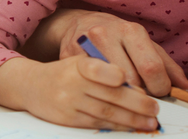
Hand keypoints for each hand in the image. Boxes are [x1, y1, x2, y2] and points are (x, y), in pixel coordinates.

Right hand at [0, 55, 160, 130]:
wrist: (32, 85)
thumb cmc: (67, 72)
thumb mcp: (81, 60)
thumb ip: (106, 67)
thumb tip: (136, 84)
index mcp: (78, 63)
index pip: (95, 68)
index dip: (112, 74)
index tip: (127, 78)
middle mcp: (72, 81)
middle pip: (109, 95)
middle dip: (136, 104)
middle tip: (155, 109)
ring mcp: (69, 101)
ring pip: (106, 113)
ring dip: (132, 119)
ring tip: (150, 122)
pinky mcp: (68, 118)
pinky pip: (97, 123)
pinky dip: (117, 126)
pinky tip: (130, 126)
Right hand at [52, 10, 187, 95]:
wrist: (77, 25)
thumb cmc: (116, 37)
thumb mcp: (144, 44)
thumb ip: (167, 66)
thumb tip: (186, 89)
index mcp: (129, 30)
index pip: (151, 67)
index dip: (160, 88)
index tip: (160, 94)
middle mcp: (105, 35)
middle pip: (130, 81)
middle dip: (141, 96)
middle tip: (145, 100)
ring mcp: (84, 47)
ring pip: (110, 89)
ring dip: (123, 102)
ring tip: (129, 100)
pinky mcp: (68, 60)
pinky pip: (90, 89)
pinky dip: (102, 99)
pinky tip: (107, 95)